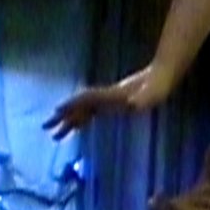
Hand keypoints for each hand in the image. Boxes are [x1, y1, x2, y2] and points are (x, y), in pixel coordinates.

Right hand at [45, 66, 167, 137]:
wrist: (163, 75)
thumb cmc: (158, 86)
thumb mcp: (151, 95)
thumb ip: (143, 99)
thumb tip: (135, 102)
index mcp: (112, 94)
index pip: (86, 99)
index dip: (72, 105)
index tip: (56, 111)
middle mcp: (107, 95)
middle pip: (80, 106)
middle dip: (63, 117)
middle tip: (45, 129)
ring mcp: (109, 98)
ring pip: (84, 110)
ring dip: (70, 121)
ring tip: (56, 134)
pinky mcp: (115, 102)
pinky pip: (93, 112)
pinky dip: (82, 119)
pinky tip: (78, 126)